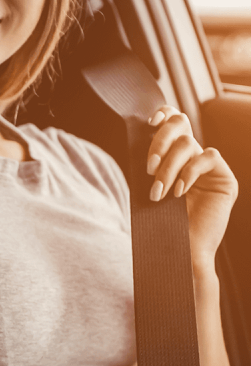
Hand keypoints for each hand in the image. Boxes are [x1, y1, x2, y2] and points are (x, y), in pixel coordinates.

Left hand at [146, 106, 238, 268]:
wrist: (181, 250)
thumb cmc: (161, 221)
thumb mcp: (149, 186)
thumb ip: (151, 162)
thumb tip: (139, 133)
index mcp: (174, 155)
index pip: (173, 122)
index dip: (164, 114)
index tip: (147, 122)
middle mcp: (193, 157)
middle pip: (180, 126)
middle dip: (160, 141)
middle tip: (148, 168)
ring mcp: (210, 168)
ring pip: (188, 143)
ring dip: (169, 166)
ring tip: (158, 191)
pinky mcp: (225, 179)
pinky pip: (208, 157)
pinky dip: (189, 172)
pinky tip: (179, 192)